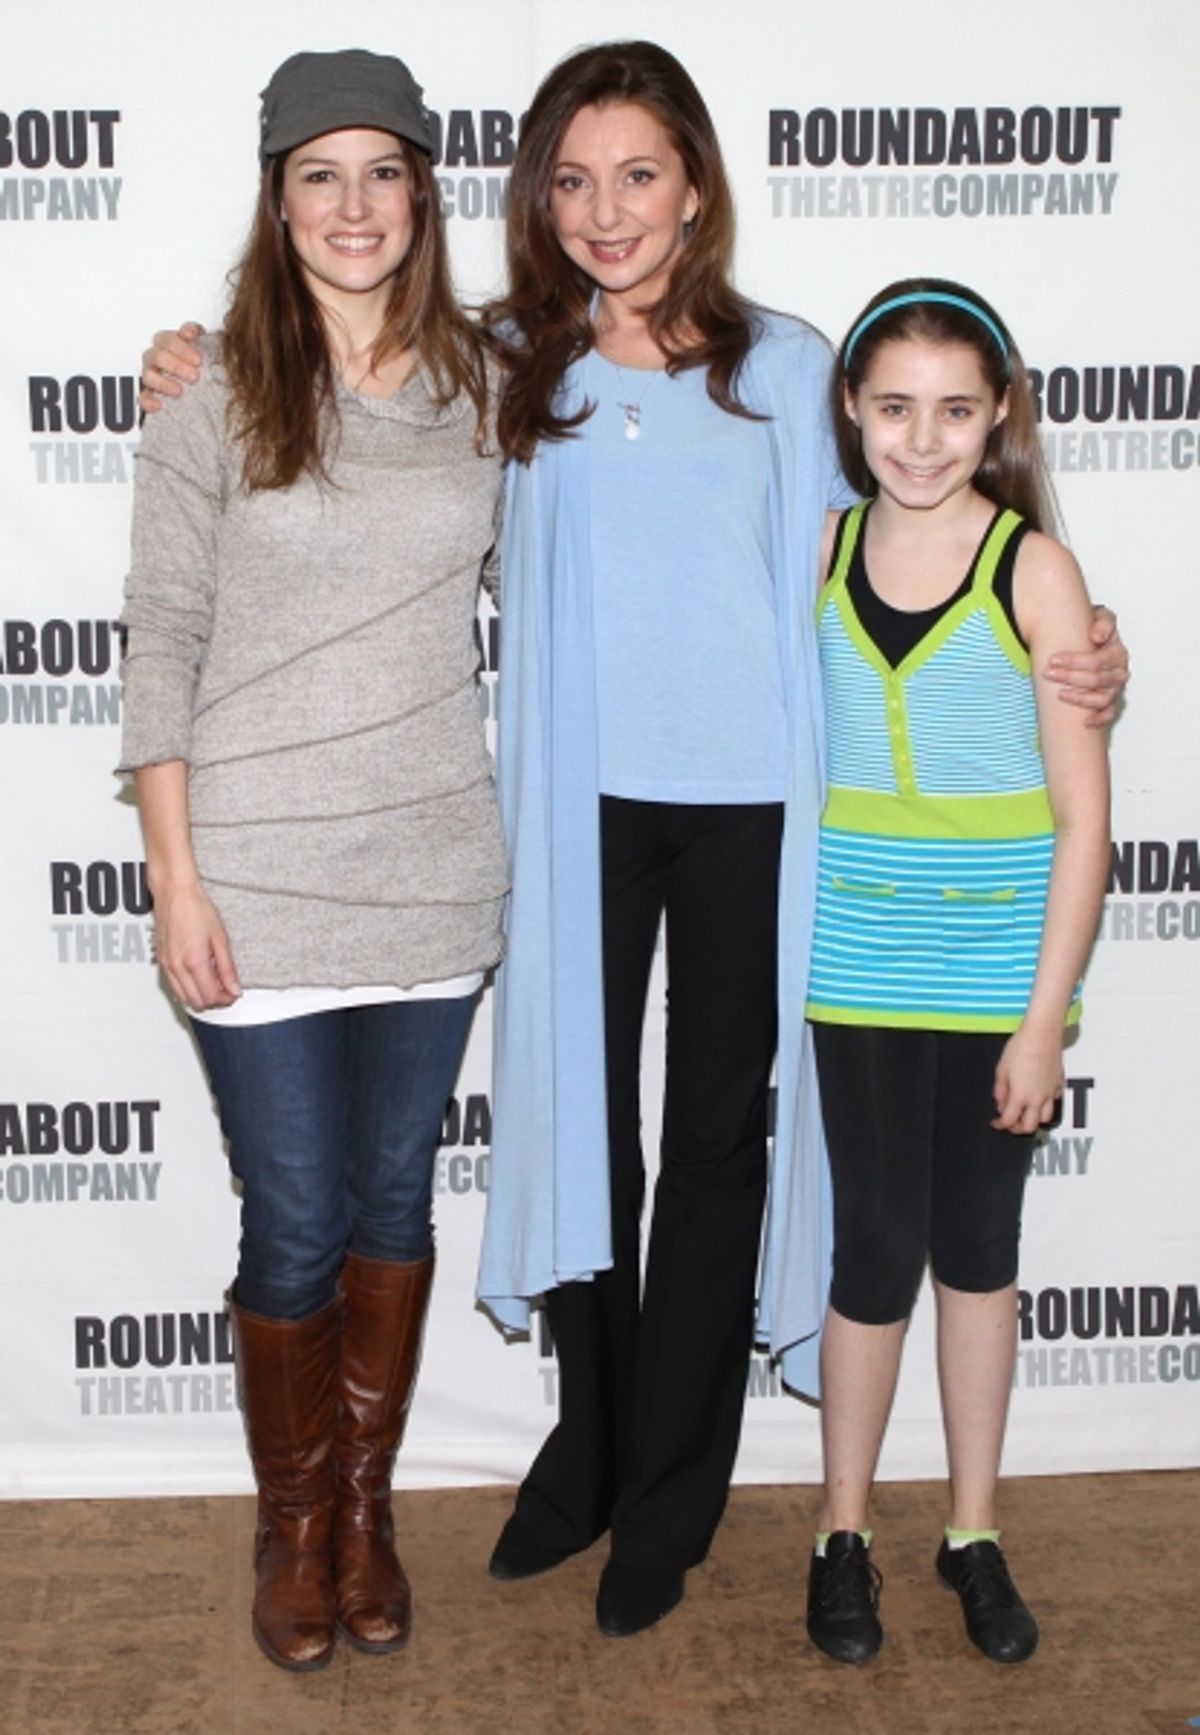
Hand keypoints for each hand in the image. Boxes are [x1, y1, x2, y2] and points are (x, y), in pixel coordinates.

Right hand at [139, 322, 205, 413]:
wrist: (210, 390)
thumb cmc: (206, 365)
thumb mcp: (208, 348)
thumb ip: (200, 336)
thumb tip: (192, 333)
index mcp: (169, 343)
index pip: (167, 339)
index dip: (181, 347)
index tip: (198, 359)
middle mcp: (158, 358)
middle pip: (157, 356)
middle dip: (175, 366)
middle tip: (194, 376)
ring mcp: (153, 376)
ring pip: (148, 376)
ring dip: (163, 383)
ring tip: (179, 391)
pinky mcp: (151, 396)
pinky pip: (143, 398)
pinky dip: (148, 401)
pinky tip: (159, 405)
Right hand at [153, 879, 240, 1010]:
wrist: (175, 893)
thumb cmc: (195, 908)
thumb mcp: (220, 939)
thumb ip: (228, 968)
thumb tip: (234, 989)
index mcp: (194, 961)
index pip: (211, 996)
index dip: (226, 999)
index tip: (234, 993)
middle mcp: (176, 966)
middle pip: (196, 1002)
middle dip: (214, 1001)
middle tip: (226, 990)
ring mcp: (166, 965)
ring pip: (183, 998)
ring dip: (200, 996)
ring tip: (214, 982)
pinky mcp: (162, 962)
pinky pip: (174, 986)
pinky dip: (188, 988)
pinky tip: (200, 976)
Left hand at [991, 1024, 1062, 1134]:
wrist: (1042, 1033)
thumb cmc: (1022, 1046)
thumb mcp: (1001, 1069)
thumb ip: (1000, 1090)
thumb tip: (1000, 1103)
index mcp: (1021, 1095)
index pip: (1009, 1120)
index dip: (1000, 1125)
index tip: (995, 1123)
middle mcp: (1038, 1098)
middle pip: (1029, 1127)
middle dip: (1017, 1128)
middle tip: (1009, 1123)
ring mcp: (1050, 1092)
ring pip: (1045, 1119)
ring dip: (1034, 1120)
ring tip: (1024, 1114)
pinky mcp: (1059, 1084)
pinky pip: (1054, 1102)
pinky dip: (1046, 1105)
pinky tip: (1039, 1098)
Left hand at [1044, 604, 1128, 727]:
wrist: (1093, 640)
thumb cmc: (1094, 629)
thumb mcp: (1101, 617)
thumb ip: (1103, 621)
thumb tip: (1097, 636)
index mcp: (1118, 652)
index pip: (1098, 661)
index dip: (1075, 661)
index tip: (1053, 659)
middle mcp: (1119, 672)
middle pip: (1097, 680)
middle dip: (1070, 677)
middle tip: (1048, 673)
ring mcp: (1116, 688)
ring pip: (1102, 698)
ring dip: (1080, 699)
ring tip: (1059, 694)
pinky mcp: (1112, 702)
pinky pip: (1109, 714)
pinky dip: (1099, 719)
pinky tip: (1084, 722)